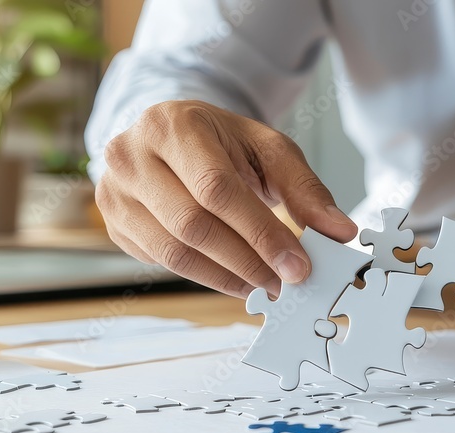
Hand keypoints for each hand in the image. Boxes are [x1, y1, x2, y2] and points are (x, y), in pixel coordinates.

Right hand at [96, 100, 357, 296]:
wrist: (170, 138)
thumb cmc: (221, 141)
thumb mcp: (267, 149)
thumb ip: (305, 188)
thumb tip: (340, 231)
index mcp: (171, 125)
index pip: (217, 188)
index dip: (260, 232)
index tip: (297, 265)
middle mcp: (131, 155)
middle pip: (193, 224)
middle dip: (247, 261)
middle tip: (286, 283)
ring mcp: (114, 192)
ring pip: (174, 252)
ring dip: (228, 278)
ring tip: (266, 286)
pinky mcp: (115, 224)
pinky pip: (163, 263)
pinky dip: (207, 277)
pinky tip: (238, 280)